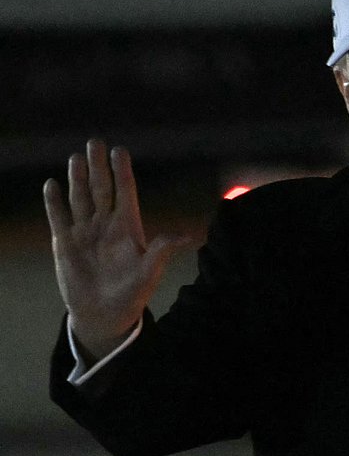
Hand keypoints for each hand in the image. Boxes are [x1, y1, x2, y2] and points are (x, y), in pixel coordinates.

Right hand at [43, 140, 192, 361]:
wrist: (106, 314)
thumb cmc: (132, 293)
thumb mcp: (150, 271)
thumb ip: (163, 250)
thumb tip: (189, 237)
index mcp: (128, 226)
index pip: (125, 192)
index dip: (122, 173)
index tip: (120, 151)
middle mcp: (105, 224)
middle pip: (101, 189)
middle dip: (98, 167)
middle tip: (95, 142)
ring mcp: (84, 232)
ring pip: (80, 199)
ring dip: (77, 179)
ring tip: (76, 157)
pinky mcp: (65, 243)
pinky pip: (59, 218)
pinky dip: (54, 202)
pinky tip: (51, 185)